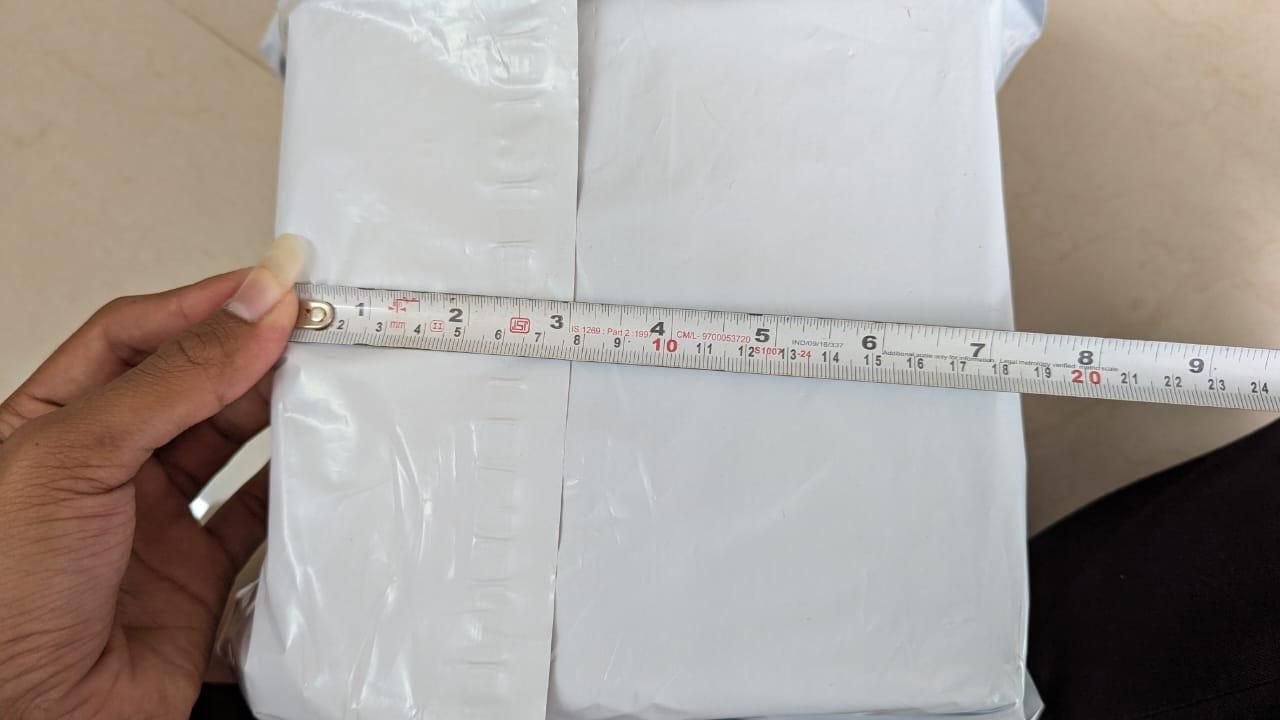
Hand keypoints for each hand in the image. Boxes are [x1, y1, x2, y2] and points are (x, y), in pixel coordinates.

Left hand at [0, 235, 304, 718]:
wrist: (29, 719)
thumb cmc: (0, 594)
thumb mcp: (74, 457)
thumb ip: (171, 381)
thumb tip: (249, 313)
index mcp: (51, 423)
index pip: (136, 338)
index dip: (205, 304)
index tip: (272, 284)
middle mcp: (104, 466)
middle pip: (193, 384)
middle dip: (253, 351)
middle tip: (315, 325)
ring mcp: (152, 520)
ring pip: (231, 444)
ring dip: (279, 411)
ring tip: (324, 379)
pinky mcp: (199, 575)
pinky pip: (260, 517)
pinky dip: (297, 490)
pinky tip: (319, 463)